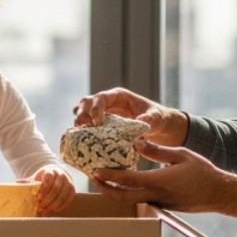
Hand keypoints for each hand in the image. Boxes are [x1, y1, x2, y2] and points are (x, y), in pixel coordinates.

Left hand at [30, 166, 74, 213]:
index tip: (38, 197)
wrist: (56, 175)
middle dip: (48, 200)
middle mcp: (61, 175)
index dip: (44, 188)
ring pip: (62, 196)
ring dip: (53, 205)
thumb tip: (17, 183)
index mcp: (50, 171)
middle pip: (56, 189)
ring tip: (45, 211)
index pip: (48, 178)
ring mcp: (68, 182)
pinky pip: (68, 200)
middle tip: (40, 207)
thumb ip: (28, 182)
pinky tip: (53, 211)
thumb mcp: (36, 178)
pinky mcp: (72, 190)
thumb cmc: (43, 179)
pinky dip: (60, 207)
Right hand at [72, 87, 187, 145]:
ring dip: (79, 120)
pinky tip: (82, 139)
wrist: (157, 126)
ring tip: (80, 132)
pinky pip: (87, 123)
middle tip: (82, 127)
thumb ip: (150, 118)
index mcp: (120, 96)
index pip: (102, 98)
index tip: (96, 122)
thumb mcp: (156, 118)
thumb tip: (143, 119)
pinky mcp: (101, 123)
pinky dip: (82, 130)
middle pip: (87, 102)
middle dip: (82, 113)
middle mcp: (108, 102)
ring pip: (83, 111)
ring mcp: (103, 112)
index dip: (96, 108)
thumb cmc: (157, 118)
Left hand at [89, 138, 236, 217]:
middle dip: (105, 189)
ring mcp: (159, 204)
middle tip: (93, 178)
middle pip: (122, 197)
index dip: (109, 176)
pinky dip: (129, 193)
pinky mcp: (163, 206)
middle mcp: (156, 196)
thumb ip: (156, 150)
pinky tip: (126, 182)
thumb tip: (136, 141)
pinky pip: (141, 200)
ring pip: (130, 200)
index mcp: (159, 182)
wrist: (219, 194)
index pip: (127, 180)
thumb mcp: (181, 154)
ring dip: (115, 191)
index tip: (95, 170)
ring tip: (104, 180)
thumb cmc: (202, 172)